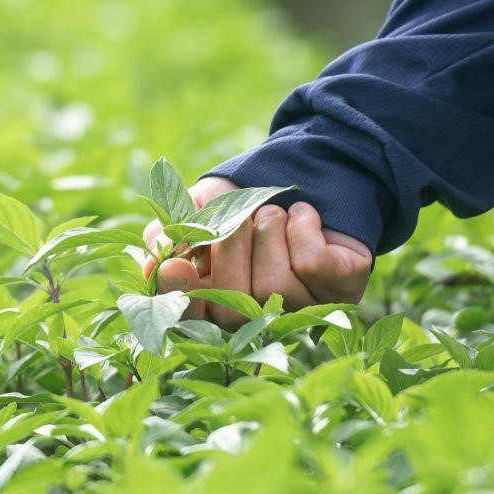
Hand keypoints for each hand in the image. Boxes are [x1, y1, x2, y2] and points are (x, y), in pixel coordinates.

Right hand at [142, 176, 373, 327]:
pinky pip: (311, 264)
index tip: (174, 265)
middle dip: (230, 250)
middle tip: (239, 217)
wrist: (308, 173)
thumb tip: (150, 263)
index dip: (182, 297)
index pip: (193, 320)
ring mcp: (304, 309)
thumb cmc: (247, 200)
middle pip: (234, 307)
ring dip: (268, 233)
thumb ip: (172, 232)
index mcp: (221, 303)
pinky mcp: (343, 289)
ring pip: (274, 286)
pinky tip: (303, 216)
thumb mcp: (200, 206)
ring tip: (273, 214)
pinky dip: (301, 228)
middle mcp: (262, 317)